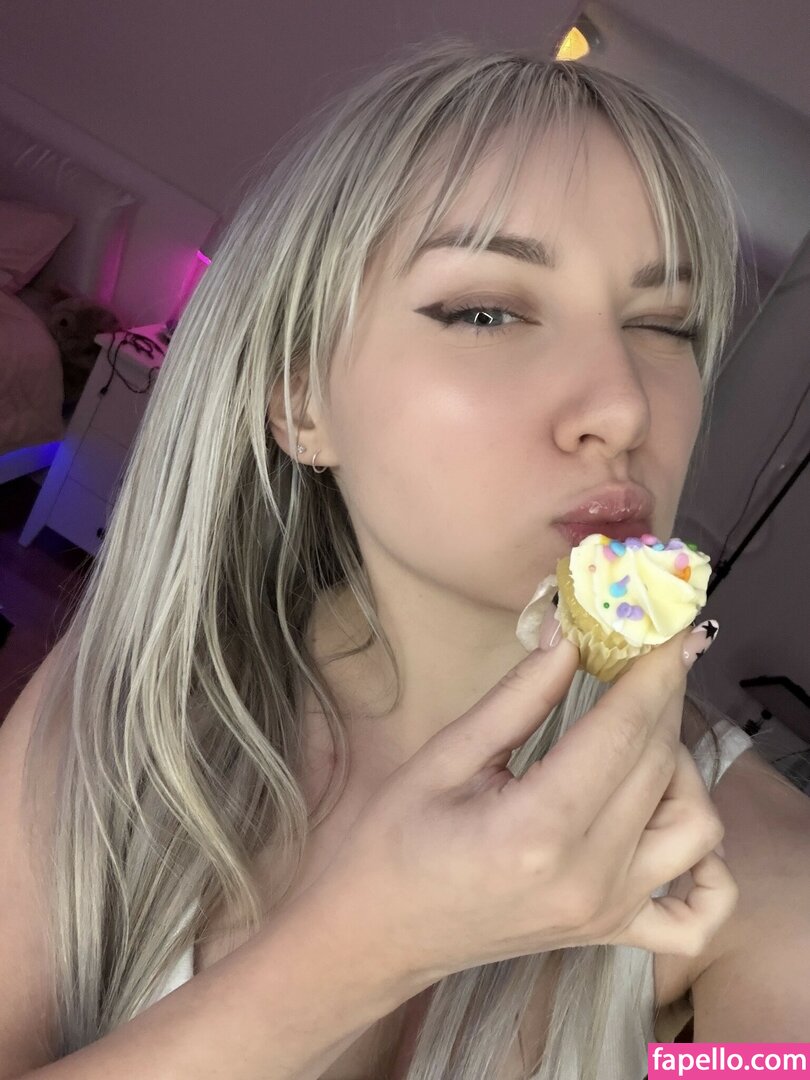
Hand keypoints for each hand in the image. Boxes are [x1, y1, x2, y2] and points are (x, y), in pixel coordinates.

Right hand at [313, 623, 737, 982]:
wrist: (378, 933)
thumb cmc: (393, 841)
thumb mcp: (444, 756)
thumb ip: (518, 698)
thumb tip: (569, 636)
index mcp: (537, 827)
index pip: (622, 731)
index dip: (654, 671)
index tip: (671, 625)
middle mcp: (589, 874)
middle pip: (659, 765)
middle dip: (662, 698)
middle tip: (645, 656)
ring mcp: (608, 911)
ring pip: (694, 826)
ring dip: (681, 768)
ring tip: (638, 736)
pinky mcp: (611, 932)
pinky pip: (698, 914)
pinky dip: (711, 872)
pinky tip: (673, 826)